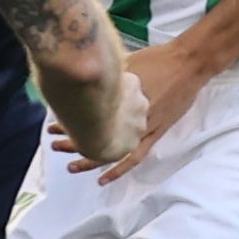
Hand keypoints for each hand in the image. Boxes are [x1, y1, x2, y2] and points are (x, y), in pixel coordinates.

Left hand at [52, 36, 212, 180]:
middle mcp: (127, 115)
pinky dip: (118, 169)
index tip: (52, 124)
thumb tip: (86, 78)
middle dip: (71, 139)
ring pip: (111, 149)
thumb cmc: (156, 58)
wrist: (186, 64)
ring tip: (70, 166)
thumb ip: (108, 76)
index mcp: (118, 97)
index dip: (68, 121)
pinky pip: (134, 157)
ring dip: (89, 159)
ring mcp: (141, 127)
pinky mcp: (155, 133)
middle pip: (95, 131)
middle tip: (53, 143)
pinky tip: (103, 180)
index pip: (86, 114)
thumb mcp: (125, 63)